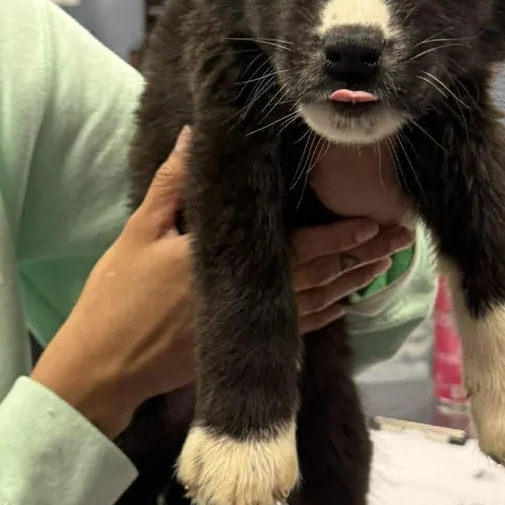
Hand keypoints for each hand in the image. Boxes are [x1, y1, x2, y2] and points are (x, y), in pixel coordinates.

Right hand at [32, 130, 413, 439]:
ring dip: (355, 281)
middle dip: (364, 256)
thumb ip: (174, 184)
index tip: (372, 221)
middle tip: (401, 240)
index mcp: (230, 264)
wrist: (104, 368)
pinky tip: (348, 301)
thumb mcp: (140, 232)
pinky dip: (328, 313)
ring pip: (320, 302)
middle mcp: (253, 298)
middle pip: (322, 274)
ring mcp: (253, 328)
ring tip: (386, 265)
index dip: (339, 236)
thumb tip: (196, 136)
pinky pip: (300, 330)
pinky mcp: (248, 346)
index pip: (298, 248)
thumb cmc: (118, 297)